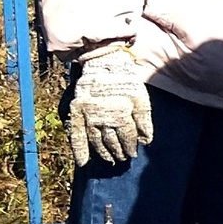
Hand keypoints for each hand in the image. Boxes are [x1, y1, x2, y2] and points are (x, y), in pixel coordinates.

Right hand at [65, 45, 153, 166]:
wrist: (102, 61)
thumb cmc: (125, 79)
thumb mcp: (141, 96)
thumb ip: (144, 119)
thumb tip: (146, 141)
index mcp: (120, 111)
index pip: (127, 136)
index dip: (131, 146)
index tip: (134, 153)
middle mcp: (102, 115)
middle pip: (111, 140)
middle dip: (118, 151)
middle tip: (123, 158)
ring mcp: (87, 114)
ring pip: (95, 139)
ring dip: (103, 152)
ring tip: (110, 159)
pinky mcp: (76, 111)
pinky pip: (76, 134)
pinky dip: (79, 149)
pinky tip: (83, 162)